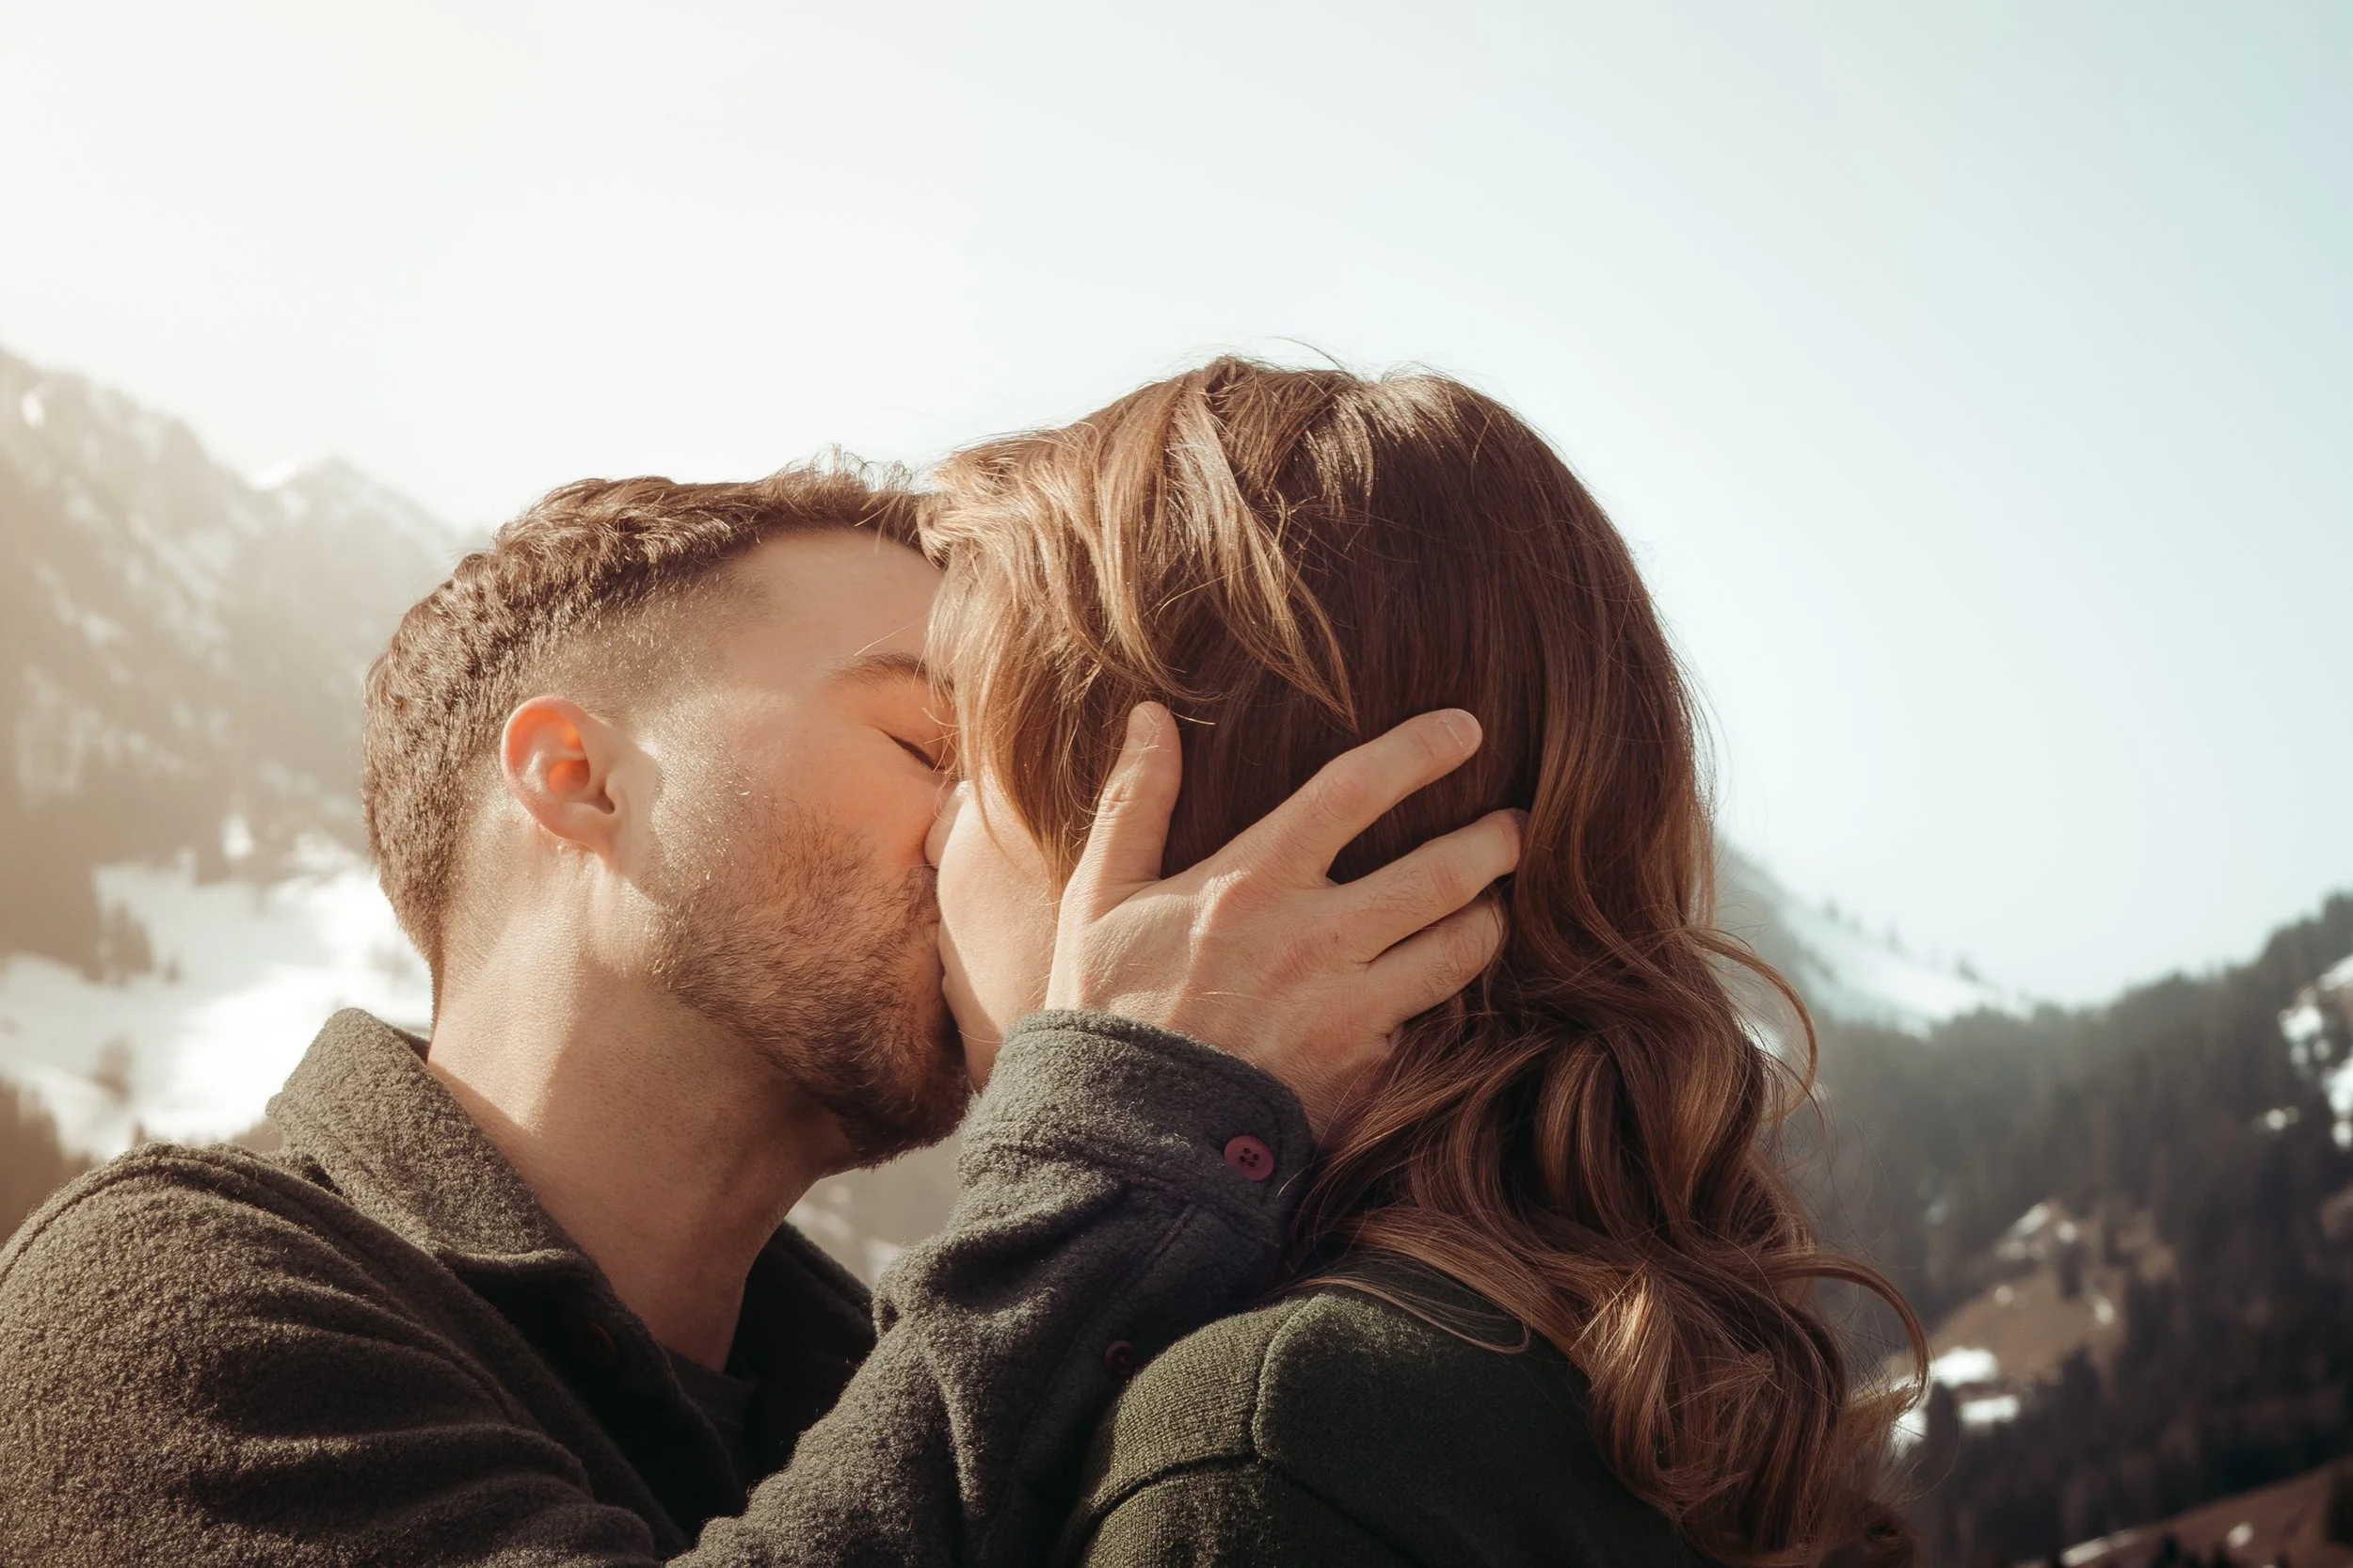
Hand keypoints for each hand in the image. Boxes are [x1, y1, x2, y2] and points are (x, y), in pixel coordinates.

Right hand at [1045, 702, 1520, 1136]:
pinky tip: (1451, 980)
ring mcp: (1347, 1012)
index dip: (1421, 751)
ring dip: (1491, 917)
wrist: (1125, 1144)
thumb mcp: (1101, 900)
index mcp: (1250, 884)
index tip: (1466, 729)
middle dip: (1496, 840)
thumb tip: (1149, 716)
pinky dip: (1449, 997)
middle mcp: (1312, 941)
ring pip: (1461, 950)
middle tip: (1517, 826)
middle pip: (1443, 872)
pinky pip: (1432, 1022)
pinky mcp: (1364, 1073)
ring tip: (1495, 901)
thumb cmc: (1108, 1012)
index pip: (1355, 791)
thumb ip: (1134, 803)